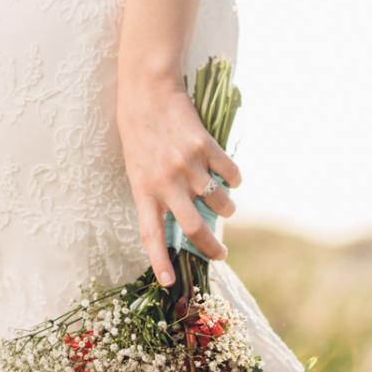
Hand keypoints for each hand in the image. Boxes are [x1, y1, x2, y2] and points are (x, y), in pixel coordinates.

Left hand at [117, 71, 241, 284]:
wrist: (147, 89)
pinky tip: (228, 175)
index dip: (159, 260)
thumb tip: (185, 217)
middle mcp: (166, 182)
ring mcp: (187, 166)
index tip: (168, 282)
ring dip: (227, 208)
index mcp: (143, 189)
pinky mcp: (206, 147)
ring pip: (220, 202)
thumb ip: (156, 192)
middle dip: (212, 247)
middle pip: (195, 228)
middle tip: (222, 254)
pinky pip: (230, 175)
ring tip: (224, 204)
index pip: (151, 234)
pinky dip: (234, 179)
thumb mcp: (137, 166)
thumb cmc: (139, 130)